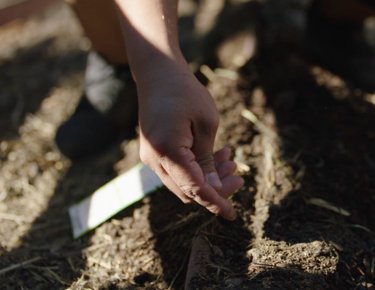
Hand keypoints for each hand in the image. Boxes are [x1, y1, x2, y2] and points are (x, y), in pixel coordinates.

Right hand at [137, 65, 243, 219]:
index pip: (195, 188)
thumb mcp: (206, 123)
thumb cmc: (185, 93)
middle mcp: (154, 160)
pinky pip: (175, 172)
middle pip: (187, 191)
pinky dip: (195, 170)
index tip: (232, 215)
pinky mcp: (153, 153)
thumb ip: (208, 161)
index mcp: (168, 151)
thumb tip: (215, 189)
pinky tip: (213, 154)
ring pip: (182, 183)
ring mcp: (150, 158)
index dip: (215, 203)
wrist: (158, 74)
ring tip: (229, 158)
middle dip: (215, 188)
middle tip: (238, 172)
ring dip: (206, 178)